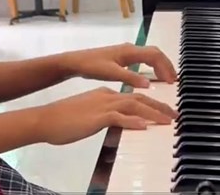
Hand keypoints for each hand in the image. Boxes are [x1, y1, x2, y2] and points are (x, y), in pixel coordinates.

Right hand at [34, 87, 176, 145]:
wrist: (45, 119)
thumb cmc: (63, 120)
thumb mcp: (88, 117)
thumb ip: (104, 118)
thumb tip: (117, 125)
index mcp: (105, 94)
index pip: (133, 97)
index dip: (151, 104)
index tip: (163, 112)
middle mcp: (107, 96)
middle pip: (139, 98)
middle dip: (159, 107)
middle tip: (175, 115)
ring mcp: (102, 105)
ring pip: (134, 105)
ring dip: (153, 112)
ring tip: (168, 121)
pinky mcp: (97, 116)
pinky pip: (119, 117)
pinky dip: (133, 121)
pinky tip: (145, 126)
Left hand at [61, 43, 177, 88]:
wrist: (76, 62)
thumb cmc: (92, 66)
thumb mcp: (111, 73)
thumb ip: (130, 78)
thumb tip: (149, 84)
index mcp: (130, 51)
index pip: (155, 55)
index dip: (165, 67)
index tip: (172, 81)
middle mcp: (131, 49)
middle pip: (155, 54)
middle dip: (166, 66)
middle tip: (174, 82)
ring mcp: (127, 53)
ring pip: (150, 56)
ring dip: (160, 66)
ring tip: (167, 80)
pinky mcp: (123, 58)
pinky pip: (143, 60)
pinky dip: (152, 67)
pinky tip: (152, 78)